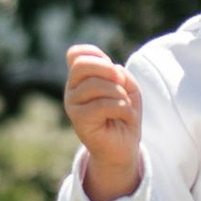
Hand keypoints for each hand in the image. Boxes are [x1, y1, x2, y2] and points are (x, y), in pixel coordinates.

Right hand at [64, 44, 144, 200]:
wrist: (123, 146)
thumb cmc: (124, 114)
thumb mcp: (128, 87)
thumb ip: (121, 74)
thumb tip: (113, 71)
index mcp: (81, 79)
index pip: (76, 54)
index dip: (95, 54)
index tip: (112, 69)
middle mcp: (72, 90)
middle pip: (82, 65)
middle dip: (107, 69)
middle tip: (122, 83)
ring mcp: (73, 105)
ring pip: (96, 85)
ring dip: (119, 93)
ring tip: (125, 106)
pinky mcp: (79, 121)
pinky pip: (103, 105)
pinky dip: (122, 108)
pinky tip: (124, 117)